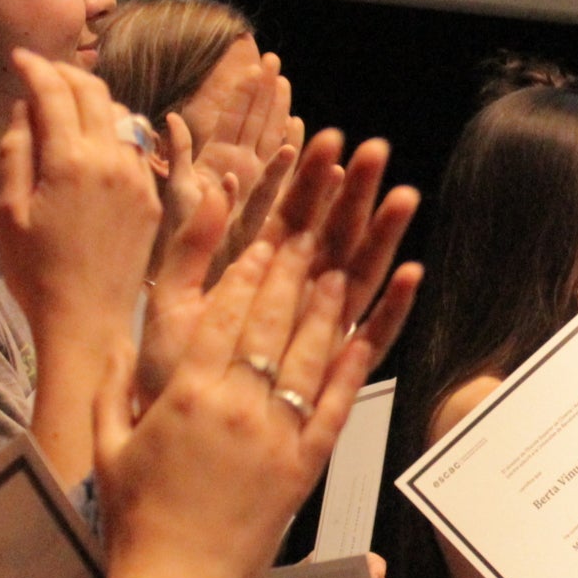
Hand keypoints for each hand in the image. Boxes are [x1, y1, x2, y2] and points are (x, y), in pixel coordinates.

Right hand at [0, 50, 161, 351]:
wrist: (88, 321)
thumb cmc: (37, 273)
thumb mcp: (11, 211)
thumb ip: (17, 151)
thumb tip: (26, 109)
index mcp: (71, 161)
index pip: (55, 92)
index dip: (35, 68)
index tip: (19, 58)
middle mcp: (112, 161)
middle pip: (95, 92)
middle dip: (66, 73)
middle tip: (42, 72)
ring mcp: (138, 178)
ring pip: (122, 115)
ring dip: (94, 100)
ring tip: (66, 104)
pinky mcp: (152, 198)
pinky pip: (136, 147)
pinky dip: (114, 130)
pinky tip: (94, 140)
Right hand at [96, 178, 419, 577]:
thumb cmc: (137, 516)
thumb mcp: (109, 443)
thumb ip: (111, 388)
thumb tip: (114, 342)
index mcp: (186, 394)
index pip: (221, 316)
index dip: (244, 272)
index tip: (262, 238)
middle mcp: (235, 405)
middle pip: (269, 322)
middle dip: (291, 269)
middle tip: (312, 228)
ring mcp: (275, 434)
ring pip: (305, 354)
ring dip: (325, 305)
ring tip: (341, 264)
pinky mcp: (304, 465)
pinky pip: (333, 405)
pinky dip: (351, 366)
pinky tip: (365, 333)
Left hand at [137, 128, 417, 408]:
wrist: (171, 439)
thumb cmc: (168, 374)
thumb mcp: (170, 300)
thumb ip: (192, 247)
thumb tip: (219, 187)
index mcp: (257, 276)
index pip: (290, 216)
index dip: (308, 178)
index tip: (327, 138)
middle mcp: (293, 301)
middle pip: (331, 238)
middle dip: (354, 194)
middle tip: (376, 151)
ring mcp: (316, 335)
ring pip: (357, 277)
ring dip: (382, 237)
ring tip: (403, 196)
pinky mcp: (332, 374)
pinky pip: (370, 340)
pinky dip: (391, 310)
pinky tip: (410, 274)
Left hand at [198, 58, 305, 286]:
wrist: (186, 276)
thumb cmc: (177, 236)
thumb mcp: (176, 191)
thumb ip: (179, 154)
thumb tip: (174, 117)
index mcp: (220, 160)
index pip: (235, 118)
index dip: (245, 93)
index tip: (256, 65)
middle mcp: (244, 170)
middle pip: (258, 126)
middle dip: (267, 96)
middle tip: (275, 64)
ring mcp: (256, 189)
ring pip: (274, 148)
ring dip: (282, 123)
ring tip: (290, 97)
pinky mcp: (266, 213)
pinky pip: (283, 189)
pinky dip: (297, 172)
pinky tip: (314, 153)